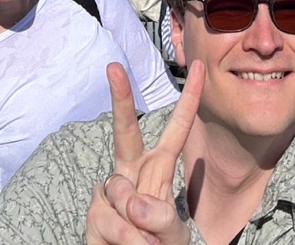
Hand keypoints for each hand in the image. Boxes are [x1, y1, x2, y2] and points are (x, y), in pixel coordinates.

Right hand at [87, 61, 204, 244]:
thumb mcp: (173, 234)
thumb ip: (161, 219)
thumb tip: (131, 203)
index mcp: (158, 168)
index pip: (176, 131)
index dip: (190, 100)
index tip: (200, 67)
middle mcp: (130, 173)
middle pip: (125, 131)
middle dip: (120, 98)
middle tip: (113, 67)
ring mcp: (109, 192)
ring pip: (123, 196)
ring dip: (139, 229)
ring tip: (145, 243)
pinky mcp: (94, 214)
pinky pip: (113, 222)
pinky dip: (127, 240)